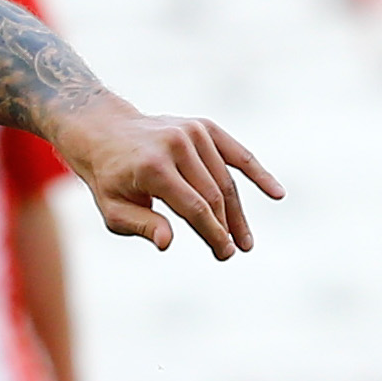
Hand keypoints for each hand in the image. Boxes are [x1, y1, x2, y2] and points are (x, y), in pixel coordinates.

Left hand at [48, 102, 280, 260]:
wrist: (104, 132)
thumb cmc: (109, 178)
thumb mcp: (113, 209)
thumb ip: (141, 226)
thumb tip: (168, 243)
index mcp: (153, 167)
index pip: (194, 207)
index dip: (213, 233)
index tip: (224, 253)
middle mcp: (176, 145)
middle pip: (213, 195)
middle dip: (226, 227)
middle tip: (232, 252)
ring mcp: (191, 132)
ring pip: (225, 180)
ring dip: (237, 212)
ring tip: (244, 239)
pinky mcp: (202, 127)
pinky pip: (236, 153)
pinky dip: (257, 173)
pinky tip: (276, 193)